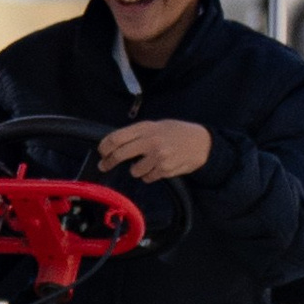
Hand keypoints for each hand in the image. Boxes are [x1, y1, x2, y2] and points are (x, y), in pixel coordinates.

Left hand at [97, 118, 211, 182]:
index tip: (101, 151)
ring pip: (134, 170)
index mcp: (146, 128)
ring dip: (136, 169)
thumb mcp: (157, 126)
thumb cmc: (177, 132)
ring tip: (147, 162)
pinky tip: (158, 167)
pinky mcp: (165, 170)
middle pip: (120, 154)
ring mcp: (158, 157)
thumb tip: (115, 143)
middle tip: (104, 165)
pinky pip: (147, 178)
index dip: (105, 146)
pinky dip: (149, 175)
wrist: (202, 143)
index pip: (117, 137)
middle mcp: (150, 141)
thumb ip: (138, 134)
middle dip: (108, 162)